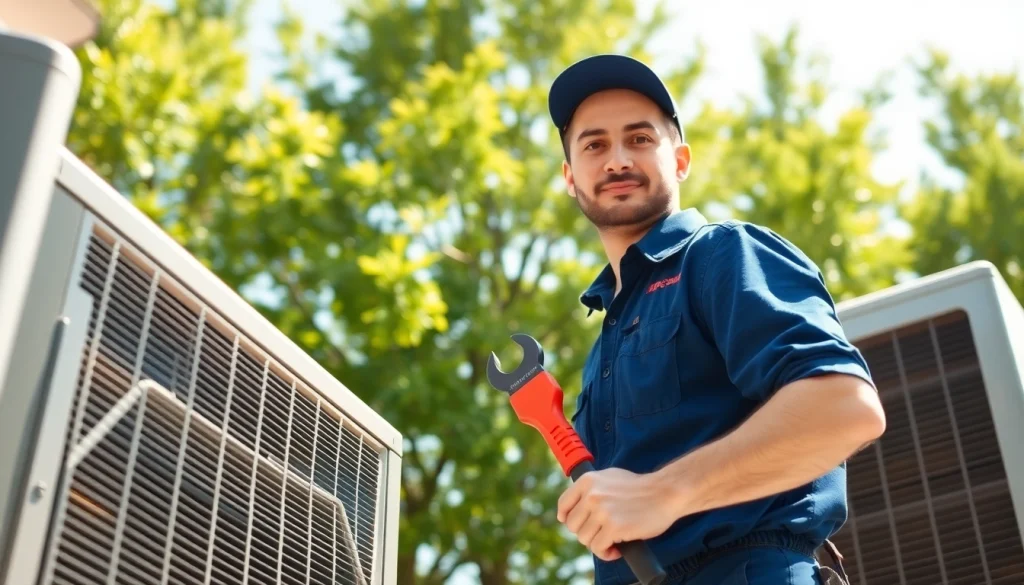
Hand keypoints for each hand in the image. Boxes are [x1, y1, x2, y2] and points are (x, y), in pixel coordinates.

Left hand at [556, 467, 675, 560]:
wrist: (665, 492)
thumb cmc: (640, 488)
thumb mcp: (610, 478)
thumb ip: (593, 489)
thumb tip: (577, 505)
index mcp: (588, 481)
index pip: (563, 505)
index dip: (567, 518)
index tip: (578, 525)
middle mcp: (592, 495)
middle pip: (573, 526)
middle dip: (587, 533)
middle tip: (602, 533)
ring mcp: (602, 511)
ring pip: (584, 539)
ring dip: (597, 544)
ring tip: (611, 541)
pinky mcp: (614, 527)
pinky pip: (598, 548)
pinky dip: (606, 553)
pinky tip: (617, 549)